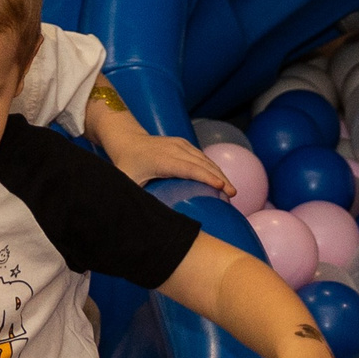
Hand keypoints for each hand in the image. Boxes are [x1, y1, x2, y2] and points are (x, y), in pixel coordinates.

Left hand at [106, 129, 235, 195]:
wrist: (126, 138)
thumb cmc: (125, 163)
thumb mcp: (126, 181)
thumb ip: (135, 197)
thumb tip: (143, 219)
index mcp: (162, 160)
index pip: (189, 168)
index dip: (206, 177)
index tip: (221, 187)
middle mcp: (175, 149)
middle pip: (203, 164)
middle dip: (220, 178)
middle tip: (232, 195)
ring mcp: (180, 144)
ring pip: (205, 159)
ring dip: (219, 173)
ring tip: (230, 190)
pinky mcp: (183, 144)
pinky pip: (201, 156)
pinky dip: (212, 168)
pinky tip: (219, 179)